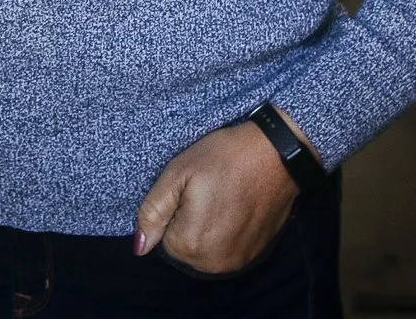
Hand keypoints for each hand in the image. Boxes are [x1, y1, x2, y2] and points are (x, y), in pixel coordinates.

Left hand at [134, 121, 298, 274]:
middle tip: (206, 191)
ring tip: (222, 198)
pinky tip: (235, 207)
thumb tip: (139, 247)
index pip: (163, 239)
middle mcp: (214, 263)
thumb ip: (153, 212)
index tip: (191, 190)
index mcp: (191, 245)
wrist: (276, 153)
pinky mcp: (255, 254)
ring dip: (207, 229)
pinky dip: (226, 232)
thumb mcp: (177, 174)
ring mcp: (238, 261)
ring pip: (204, 250)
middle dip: (188, 223)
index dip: (173, 211)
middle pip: (184, 248)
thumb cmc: (224, 158)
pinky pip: (226, 249)